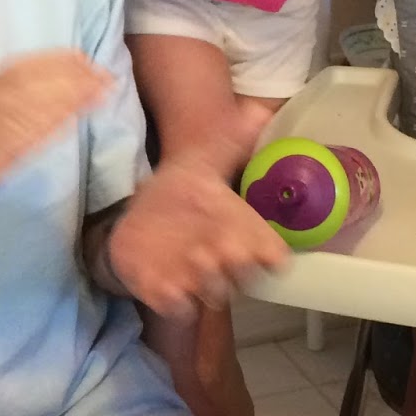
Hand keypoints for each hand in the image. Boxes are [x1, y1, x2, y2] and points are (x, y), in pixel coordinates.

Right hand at [0, 52, 110, 264]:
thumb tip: (40, 102)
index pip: (14, 71)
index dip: (51, 62)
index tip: (84, 58)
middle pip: (23, 85)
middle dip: (66, 76)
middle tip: (102, 72)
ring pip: (24, 109)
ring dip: (65, 98)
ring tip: (98, 92)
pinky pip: (16, 143)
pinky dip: (46, 127)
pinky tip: (73, 120)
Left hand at [108, 155, 287, 318]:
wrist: (142, 218)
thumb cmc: (183, 193)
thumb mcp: (202, 162)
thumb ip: (230, 141)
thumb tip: (257, 109)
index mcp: (242, 234)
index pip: (271, 255)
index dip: (272, 256)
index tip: (272, 253)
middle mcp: (225, 261)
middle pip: (244, 276)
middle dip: (239, 265)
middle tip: (227, 246)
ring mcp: (196, 280)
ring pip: (212, 292)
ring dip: (208, 279)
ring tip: (197, 256)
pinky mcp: (166, 293)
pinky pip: (175, 306)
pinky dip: (172, 300)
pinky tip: (165, 288)